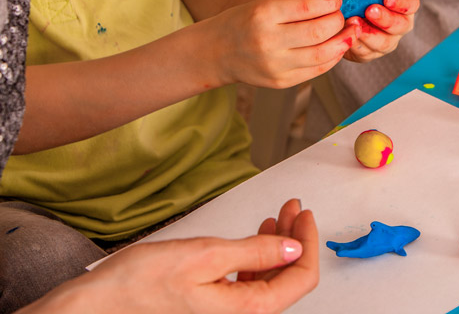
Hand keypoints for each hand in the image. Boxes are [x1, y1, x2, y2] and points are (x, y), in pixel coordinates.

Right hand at [26, 200, 318, 313]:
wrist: (98, 305)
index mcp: (246, 311)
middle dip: (295, 239)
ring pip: (269, 279)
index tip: (305, 215)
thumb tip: (294, 248)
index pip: (300, 279)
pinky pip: (249, 283)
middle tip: (293, 208)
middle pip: (287, 279)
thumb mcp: (206, 256)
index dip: (309, 243)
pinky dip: (256, 258)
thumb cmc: (141, 284)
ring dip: (276, 246)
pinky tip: (254, 238)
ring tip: (276, 217)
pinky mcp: (214, 308)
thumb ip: (254, 252)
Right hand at [208, 0, 357, 88]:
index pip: (307, 7)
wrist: (215, 52)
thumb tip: (336, 5)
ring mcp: (274, 65)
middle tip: (347, 16)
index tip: (338, 0)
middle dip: (339, 22)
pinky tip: (337, 48)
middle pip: (318, 32)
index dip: (330, 3)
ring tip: (351, 32)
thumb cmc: (242, 22)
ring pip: (322, 55)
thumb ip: (297, 7)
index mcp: (262, 15)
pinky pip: (315, 70)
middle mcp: (267, 41)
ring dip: (343, 42)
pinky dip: (332, 58)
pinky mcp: (280, 82)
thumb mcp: (264, 5)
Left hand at [312, 0, 418, 62]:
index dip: (402, 3)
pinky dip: (356, 43)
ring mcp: (388, 40)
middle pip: (402, 26)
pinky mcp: (372, 53)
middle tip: (369, 11)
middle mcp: (400, 23)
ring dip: (368, 34)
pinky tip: (346, 33)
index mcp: (402, 0)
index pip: (411, 3)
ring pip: (385, 43)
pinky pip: (367, 53)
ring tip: (352, 21)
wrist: (336, 12)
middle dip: (386, 19)